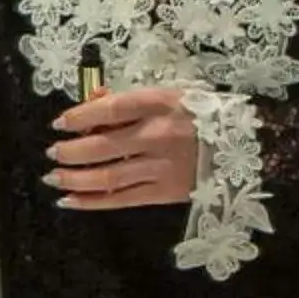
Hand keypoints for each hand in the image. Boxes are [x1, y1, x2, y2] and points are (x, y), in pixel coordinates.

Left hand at [47, 88, 198, 210]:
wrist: (246, 147)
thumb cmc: (200, 116)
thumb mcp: (169, 96)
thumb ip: (129, 100)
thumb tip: (91, 100)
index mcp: (160, 104)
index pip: (111, 109)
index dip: (80, 116)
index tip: (60, 123)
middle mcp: (158, 136)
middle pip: (104, 146)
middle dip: (71, 151)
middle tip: (52, 153)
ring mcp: (161, 167)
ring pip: (109, 176)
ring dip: (75, 179)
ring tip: (53, 177)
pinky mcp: (165, 193)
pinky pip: (122, 199)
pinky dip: (93, 201)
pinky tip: (70, 201)